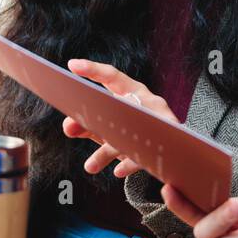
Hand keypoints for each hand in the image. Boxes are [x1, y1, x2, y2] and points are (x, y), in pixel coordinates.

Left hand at [62, 59, 179, 178]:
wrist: (169, 146)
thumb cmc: (132, 130)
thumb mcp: (109, 127)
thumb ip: (86, 125)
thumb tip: (68, 126)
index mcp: (131, 90)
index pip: (111, 76)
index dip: (93, 69)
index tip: (72, 66)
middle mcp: (147, 99)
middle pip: (119, 106)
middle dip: (96, 119)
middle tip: (73, 127)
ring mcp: (160, 117)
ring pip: (130, 132)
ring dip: (108, 150)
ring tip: (90, 166)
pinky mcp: (169, 137)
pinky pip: (148, 150)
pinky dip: (131, 162)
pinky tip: (118, 171)